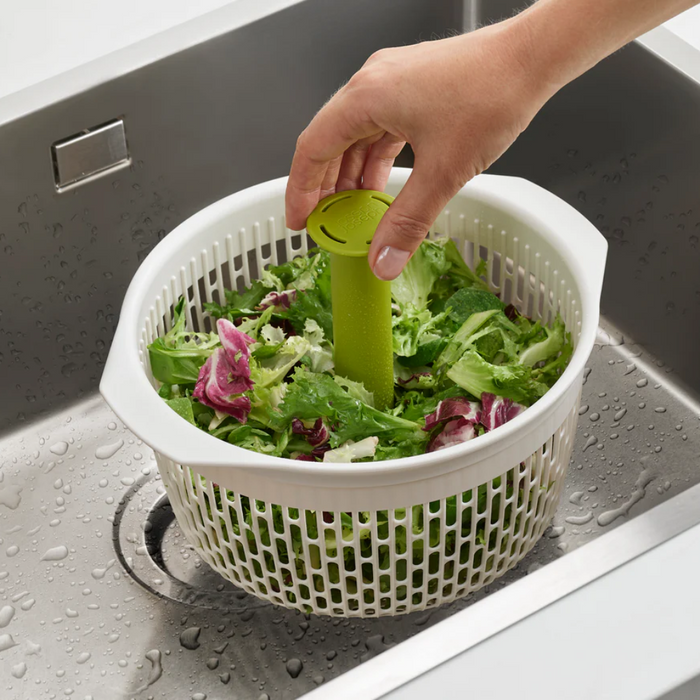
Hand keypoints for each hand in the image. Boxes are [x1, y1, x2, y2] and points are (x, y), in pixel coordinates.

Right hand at [284, 17, 554, 279]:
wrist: (532, 58)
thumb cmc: (491, 94)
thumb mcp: (443, 172)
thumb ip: (408, 222)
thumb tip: (382, 260)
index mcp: (366, 98)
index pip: (312, 149)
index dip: (301, 191)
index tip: (300, 221)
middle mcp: (372, 85)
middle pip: (330, 143)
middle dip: (326, 188)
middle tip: (327, 223)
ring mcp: (392, 84)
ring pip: (356, 137)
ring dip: (352, 176)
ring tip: (354, 212)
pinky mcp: (412, 89)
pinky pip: (379, 130)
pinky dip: (375, 161)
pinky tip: (382, 186)